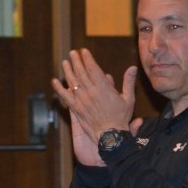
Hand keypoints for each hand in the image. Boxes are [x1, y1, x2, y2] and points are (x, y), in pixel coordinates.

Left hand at [50, 48, 137, 164]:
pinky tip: (54, 82)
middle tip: (72, 53)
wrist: (110, 135)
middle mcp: (91, 92)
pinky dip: (59, 89)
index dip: (87, 59)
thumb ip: (128, 82)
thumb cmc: (121, 118)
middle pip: (81, 73)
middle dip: (76, 61)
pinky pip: (65, 97)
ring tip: (65, 62)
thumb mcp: (128, 99)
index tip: (84, 51)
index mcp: (104, 88)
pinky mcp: (76, 109)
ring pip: (73, 82)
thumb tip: (132, 68)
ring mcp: (82, 101)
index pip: (93, 69)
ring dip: (68, 71)